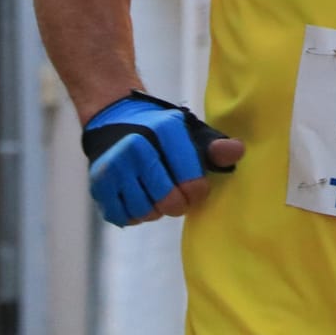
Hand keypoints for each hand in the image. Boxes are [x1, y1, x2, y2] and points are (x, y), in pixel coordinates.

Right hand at [82, 91, 244, 225]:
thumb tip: (237, 152)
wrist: (114, 118)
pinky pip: (124, 217)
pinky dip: (134, 214)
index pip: (193, 183)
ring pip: (146, 213)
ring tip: (155, 194)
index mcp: (164, 131)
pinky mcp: (98, 183)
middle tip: (176, 196)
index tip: (195, 187)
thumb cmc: (159, 131)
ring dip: (155, 210)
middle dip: (178, 204)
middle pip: (170, 202)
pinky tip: (137, 198)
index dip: (198, 192)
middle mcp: (135, 147)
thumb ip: (215, 147)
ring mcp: (113, 166)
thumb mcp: (190, 132)